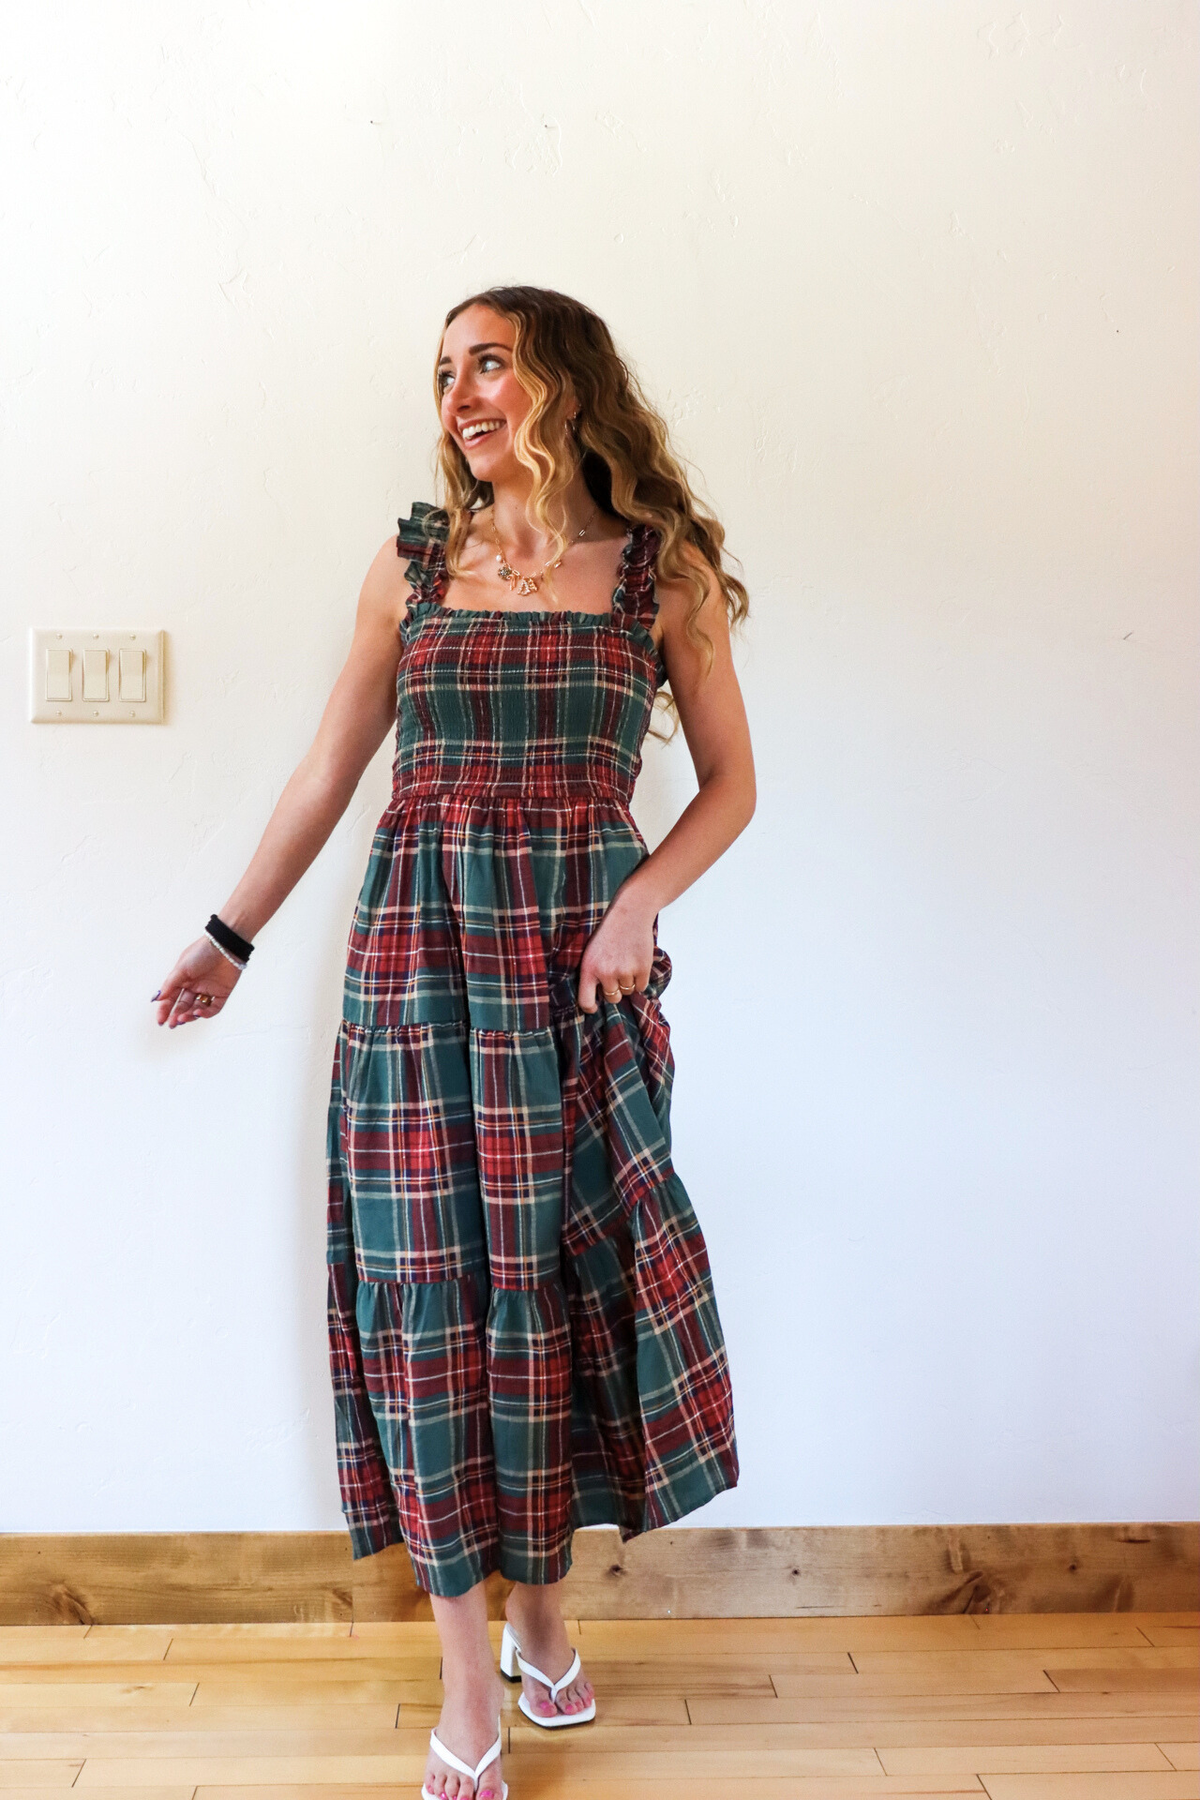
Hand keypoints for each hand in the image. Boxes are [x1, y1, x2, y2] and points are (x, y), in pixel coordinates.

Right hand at [152, 936, 241, 1028]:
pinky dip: (206, 1013)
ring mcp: (209, 990)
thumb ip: (169, 985)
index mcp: (183, 979)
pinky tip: (198, 1012)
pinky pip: (213, 1008)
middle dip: (176, 1015)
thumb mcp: (181, 968)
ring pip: (197, 1009)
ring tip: (182, 1018)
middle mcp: (195, 986)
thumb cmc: (201, 952)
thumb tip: (157, 999)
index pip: (171, 998)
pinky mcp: (222, 993)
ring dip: (189, 1015)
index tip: (160, 1020)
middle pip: (184, 1006)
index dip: (165, 1010)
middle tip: (172, 1024)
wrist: (225, 945)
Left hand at [577, 895, 656, 1014]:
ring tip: (627, 961)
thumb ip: (593, 974)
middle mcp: (606, 973)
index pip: (585, 1001)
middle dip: (616, 990)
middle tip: (617, 971)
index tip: (594, 1008)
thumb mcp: (591, 952)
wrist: (630, 913)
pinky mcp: (642, 969)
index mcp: (588, 969)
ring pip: (628, 991)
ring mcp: (625, 972)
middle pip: (612, 998)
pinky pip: (641, 986)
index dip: (591, 1008)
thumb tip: (598, 998)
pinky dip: (641, 978)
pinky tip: (637, 961)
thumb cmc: (609, 933)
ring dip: (629, 981)